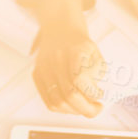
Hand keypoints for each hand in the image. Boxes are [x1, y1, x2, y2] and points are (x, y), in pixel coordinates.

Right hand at [33, 0, 104, 116]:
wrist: (59, 28)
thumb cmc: (79, 43)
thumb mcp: (95, 52)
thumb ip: (98, 72)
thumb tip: (96, 96)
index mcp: (73, 50)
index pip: (79, 79)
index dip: (91, 93)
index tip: (100, 96)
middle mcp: (56, 59)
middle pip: (68, 95)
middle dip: (86, 109)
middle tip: (96, 109)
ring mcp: (44, 68)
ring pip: (58, 102)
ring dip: (74, 111)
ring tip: (84, 107)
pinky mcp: (37, 75)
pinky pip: (49, 101)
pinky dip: (63, 109)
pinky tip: (72, 106)